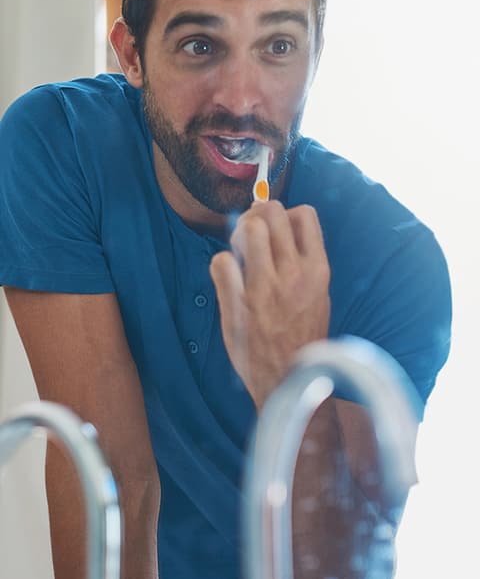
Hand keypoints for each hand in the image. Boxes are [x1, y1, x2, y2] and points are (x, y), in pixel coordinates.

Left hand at [210, 200, 330, 407]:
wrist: (290, 380)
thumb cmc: (303, 335)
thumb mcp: (320, 294)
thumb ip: (305, 260)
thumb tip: (283, 224)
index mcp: (317, 271)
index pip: (305, 214)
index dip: (286, 213)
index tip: (276, 227)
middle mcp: (293, 274)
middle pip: (272, 212)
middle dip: (258, 216)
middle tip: (251, 233)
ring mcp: (264, 289)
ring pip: (248, 228)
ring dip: (239, 233)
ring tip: (240, 251)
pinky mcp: (237, 304)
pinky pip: (222, 260)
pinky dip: (222, 263)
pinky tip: (229, 277)